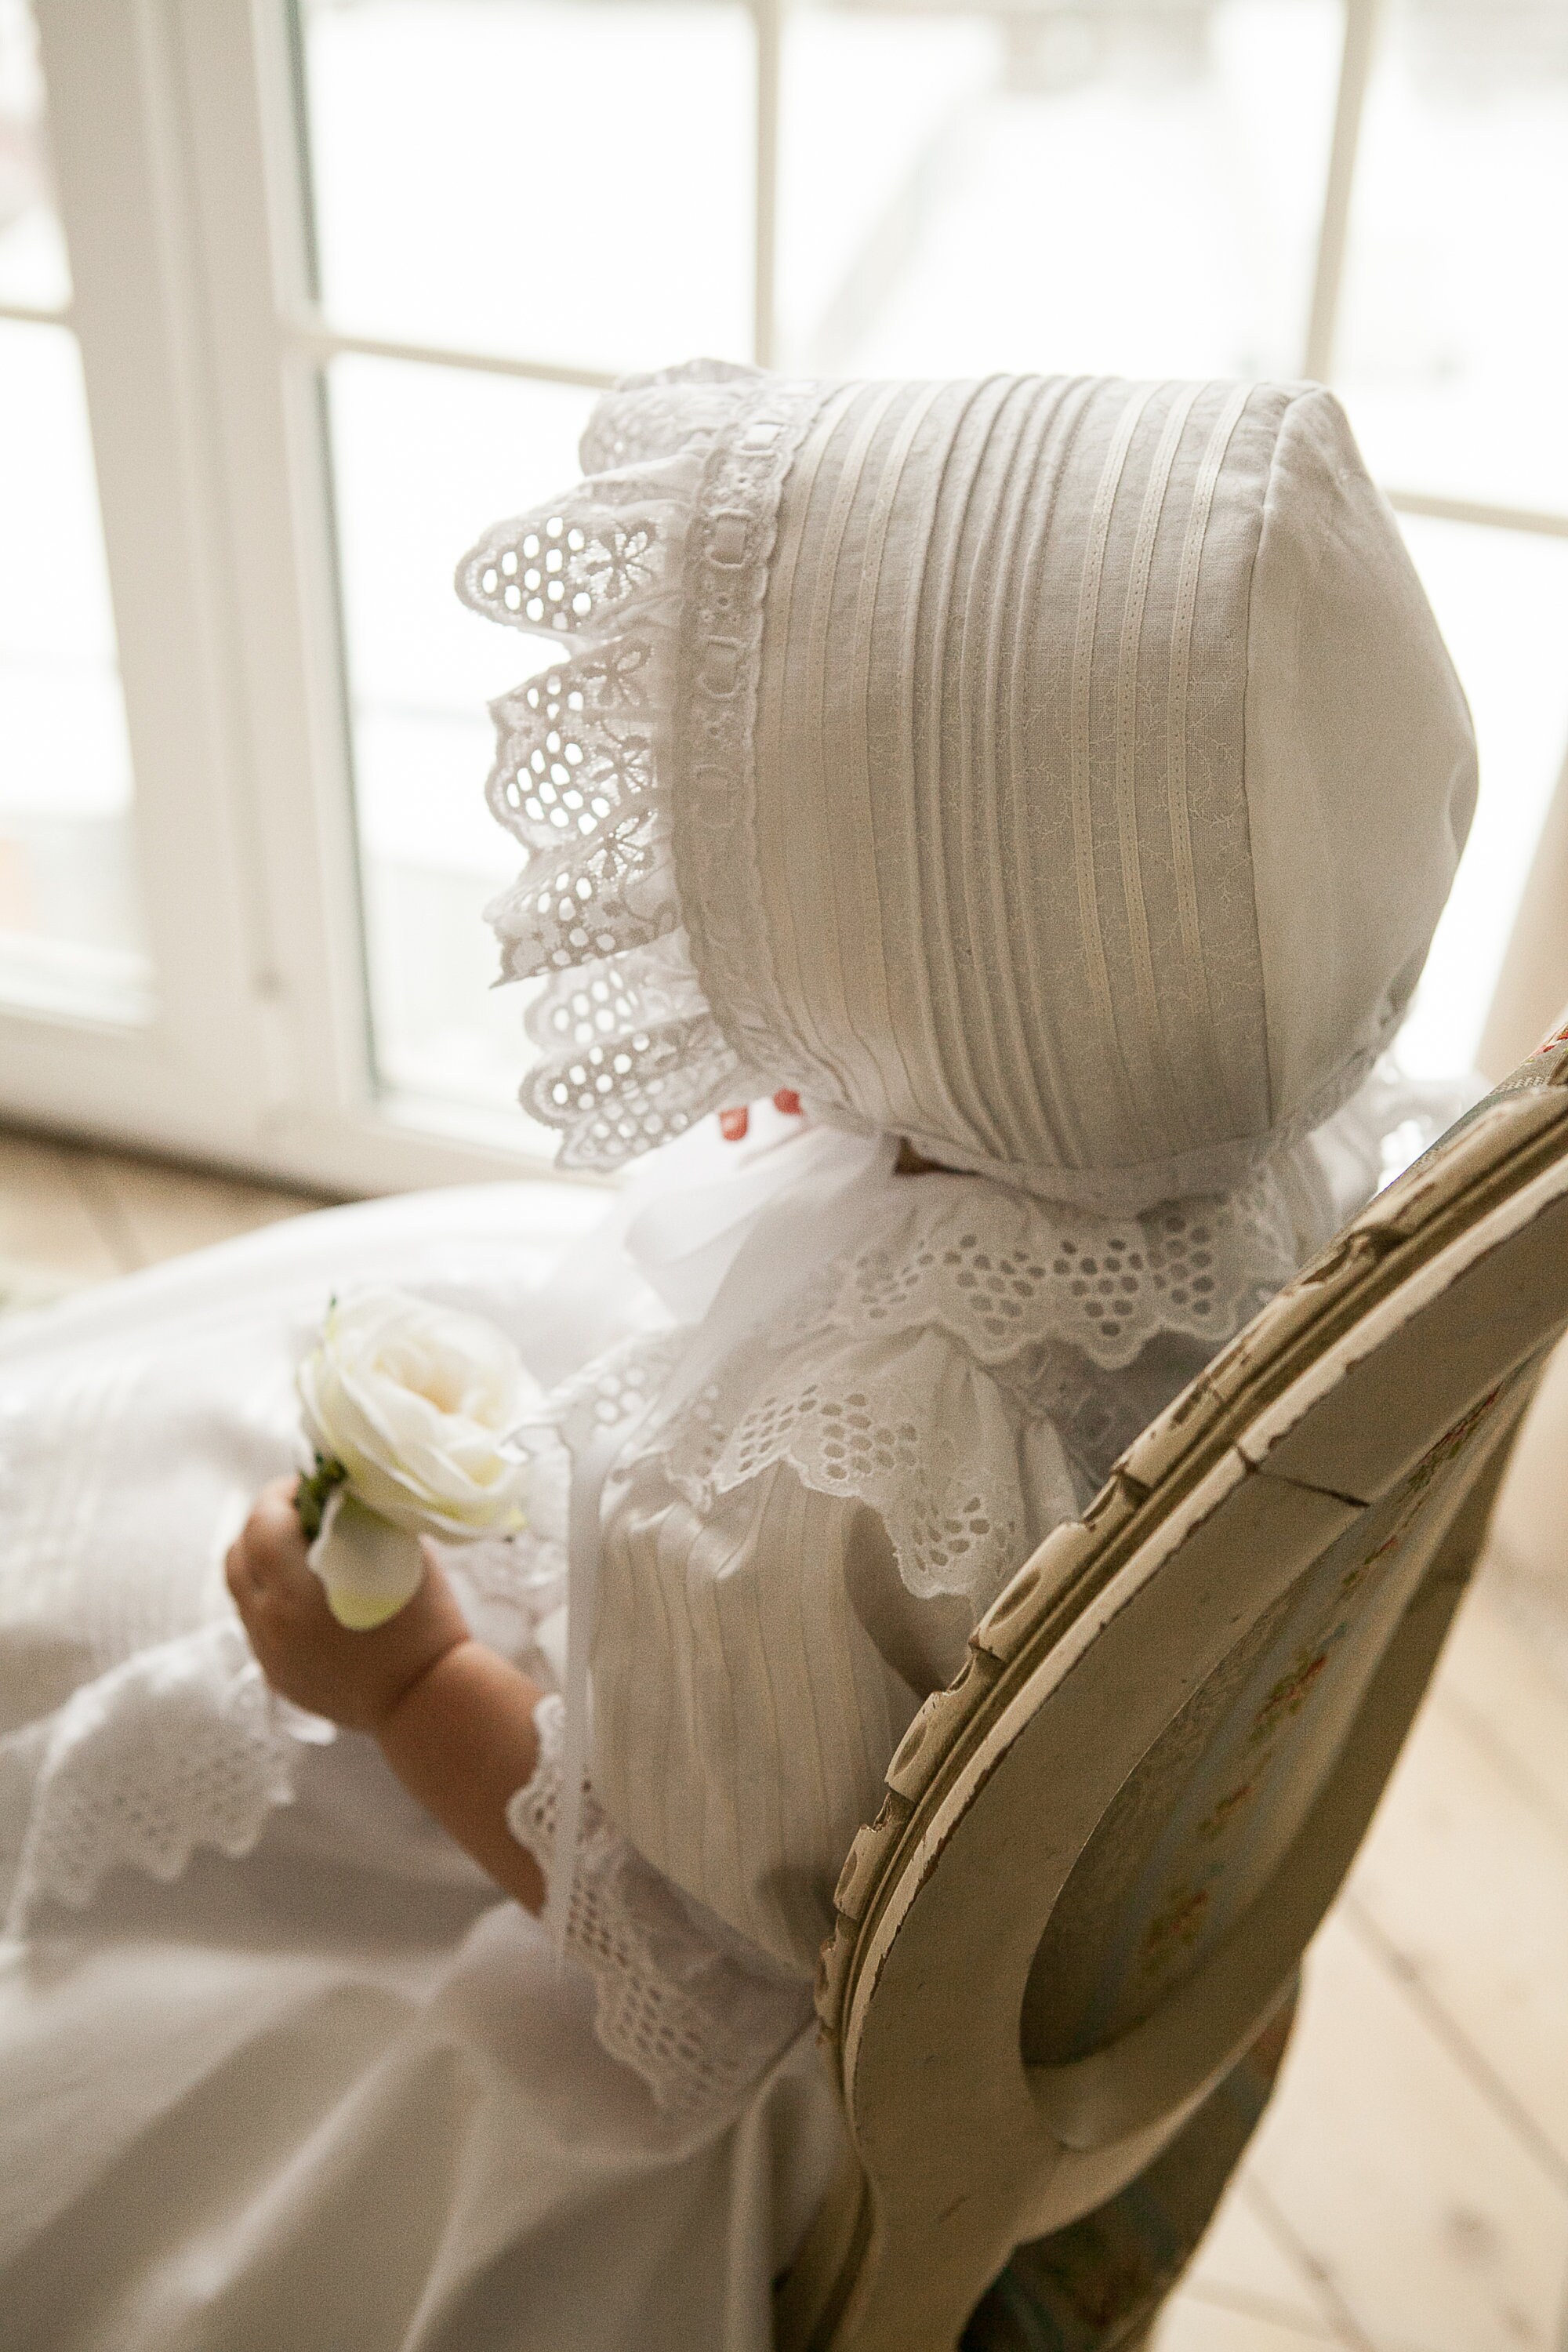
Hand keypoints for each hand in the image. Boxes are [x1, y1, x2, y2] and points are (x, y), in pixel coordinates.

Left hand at [226, 1476, 470, 1732]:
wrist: (426, 1699)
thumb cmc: (423, 1622)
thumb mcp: (398, 1554)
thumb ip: (360, 1520)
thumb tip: (339, 1491)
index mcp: (295, 1591)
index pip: (261, 1523)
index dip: (278, 1494)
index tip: (305, 1485)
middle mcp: (270, 1625)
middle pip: (237, 1556)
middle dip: (263, 1526)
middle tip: (300, 1515)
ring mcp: (269, 1655)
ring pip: (243, 1593)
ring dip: (264, 1565)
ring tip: (304, 1556)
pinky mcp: (277, 1676)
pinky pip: (259, 1625)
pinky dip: (275, 1601)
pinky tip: (312, 1598)